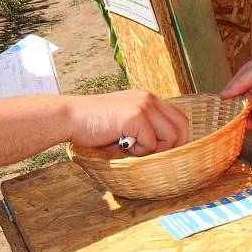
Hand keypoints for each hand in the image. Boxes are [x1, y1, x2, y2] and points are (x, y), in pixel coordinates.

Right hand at [67, 90, 188, 156]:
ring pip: (170, 137)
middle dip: (171, 147)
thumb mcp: (126, 123)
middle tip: (149, 154)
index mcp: (147, 98)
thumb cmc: (94, 125)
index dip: (176, 139)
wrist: (70, 117)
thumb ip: (146, 129)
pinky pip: (151, 144)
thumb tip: (167, 152)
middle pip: (182, 127)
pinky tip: (121, 144)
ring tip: (132, 147)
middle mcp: (148, 98)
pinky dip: (138, 151)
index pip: (179, 118)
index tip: (161, 151)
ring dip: (153, 150)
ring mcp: (143, 105)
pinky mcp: (135, 116)